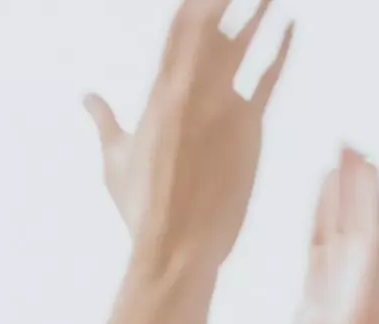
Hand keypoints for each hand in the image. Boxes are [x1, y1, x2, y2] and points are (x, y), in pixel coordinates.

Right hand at [85, 0, 291, 270]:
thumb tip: (87, 97)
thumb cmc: (142, 209)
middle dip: (224, 2)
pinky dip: (281, 51)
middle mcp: (190, 91)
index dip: (194, 5)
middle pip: (211, 28)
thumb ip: (105, 121)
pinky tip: (291, 28)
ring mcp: (222, 107)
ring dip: (257, 12)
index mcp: (158, 93)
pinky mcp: (249, 129)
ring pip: (242, 45)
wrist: (177, 245)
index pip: (177, 31)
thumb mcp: (116, 160)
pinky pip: (268, 80)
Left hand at [256, 146, 378, 323]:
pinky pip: (371, 210)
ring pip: (356, 208)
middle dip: (340, 184)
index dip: (322, 207)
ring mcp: (362, 257)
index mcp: (323, 283)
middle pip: (340, 215)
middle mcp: (345, 267)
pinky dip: (369, 186)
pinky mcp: (375, 251)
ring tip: (352, 148)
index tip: (322, 181)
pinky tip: (366, 162)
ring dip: (355, 178)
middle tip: (340, 152)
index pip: (321, 234)